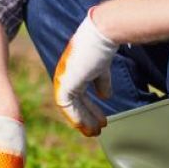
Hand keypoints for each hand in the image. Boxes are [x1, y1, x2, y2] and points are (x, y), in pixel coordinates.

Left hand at [53, 9, 117, 136]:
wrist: (103, 35)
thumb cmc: (103, 46)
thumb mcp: (101, 69)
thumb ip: (101, 82)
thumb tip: (105, 97)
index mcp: (72, 73)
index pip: (78, 97)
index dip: (90, 110)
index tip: (101, 121)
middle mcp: (65, 77)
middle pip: (74, 104)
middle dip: (87, 118)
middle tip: (97, 131)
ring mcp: (63, 81)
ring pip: (71, 108)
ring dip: (83, 121)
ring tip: (94, 132)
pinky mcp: (65, 83)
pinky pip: (68, 106)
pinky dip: (77, 117)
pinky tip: (86, 126)